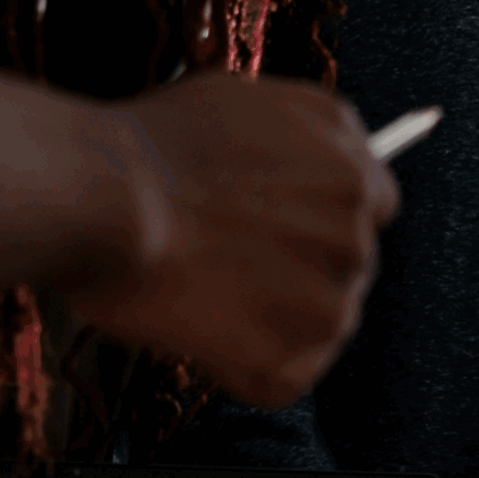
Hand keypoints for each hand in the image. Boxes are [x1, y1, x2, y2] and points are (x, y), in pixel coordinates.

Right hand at [67, 73, 399, 406]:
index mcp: (352, 176)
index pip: (374, 207)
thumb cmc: (156, 145)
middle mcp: (355, 239)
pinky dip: (249, 371)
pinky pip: (287, 378)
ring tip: (207, 296)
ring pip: (321, 325)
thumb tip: (355, 153)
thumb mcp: (257, 99)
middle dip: (297, 269)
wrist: (104, 198)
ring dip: (274, 321)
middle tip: (226, 262)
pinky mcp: (288, 357)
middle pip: (348, 269)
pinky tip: (206, 339)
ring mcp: (326, 302)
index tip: (282, 229)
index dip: (324, 218)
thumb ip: (317, 130)